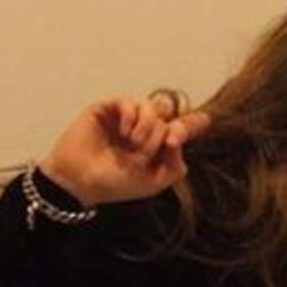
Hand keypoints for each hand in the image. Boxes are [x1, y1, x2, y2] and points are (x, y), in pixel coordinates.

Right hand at [38, 94, 211, 206]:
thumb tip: (178, 140)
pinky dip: (132, 116)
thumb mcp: (152, 183)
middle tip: (145, 152)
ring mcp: (125, 118)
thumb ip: (174, 166)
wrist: (80, 180)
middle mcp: (142, 129)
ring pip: (152, 107)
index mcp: (154, 147)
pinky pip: (129, 102)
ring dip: (149, 126)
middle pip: (168, 116)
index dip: (193, 123)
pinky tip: (124, 132)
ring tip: (134, 143)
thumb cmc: (113, 184)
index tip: (205, 120)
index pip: (178, 128)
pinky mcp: (107, 109)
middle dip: (162, 134)